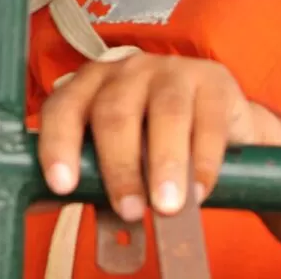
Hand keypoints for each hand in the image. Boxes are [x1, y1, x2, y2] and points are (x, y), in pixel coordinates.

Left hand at [38, 54, 275, 220]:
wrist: (221, 116)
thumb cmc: (156, 137)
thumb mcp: (122, 149)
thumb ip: (95, 173)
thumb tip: (59, 206)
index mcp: (90, 85)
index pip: (63, 109)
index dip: (58, 145)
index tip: (62, 186)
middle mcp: (126, 71)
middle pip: (114, 112)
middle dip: (119, 166)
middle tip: (129, 210)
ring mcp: (170, 71)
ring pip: (165, 113)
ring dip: (164, 164)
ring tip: (167, 206)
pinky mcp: (213, 81)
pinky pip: (208, 122)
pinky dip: (203, 162)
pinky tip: (199, 191)